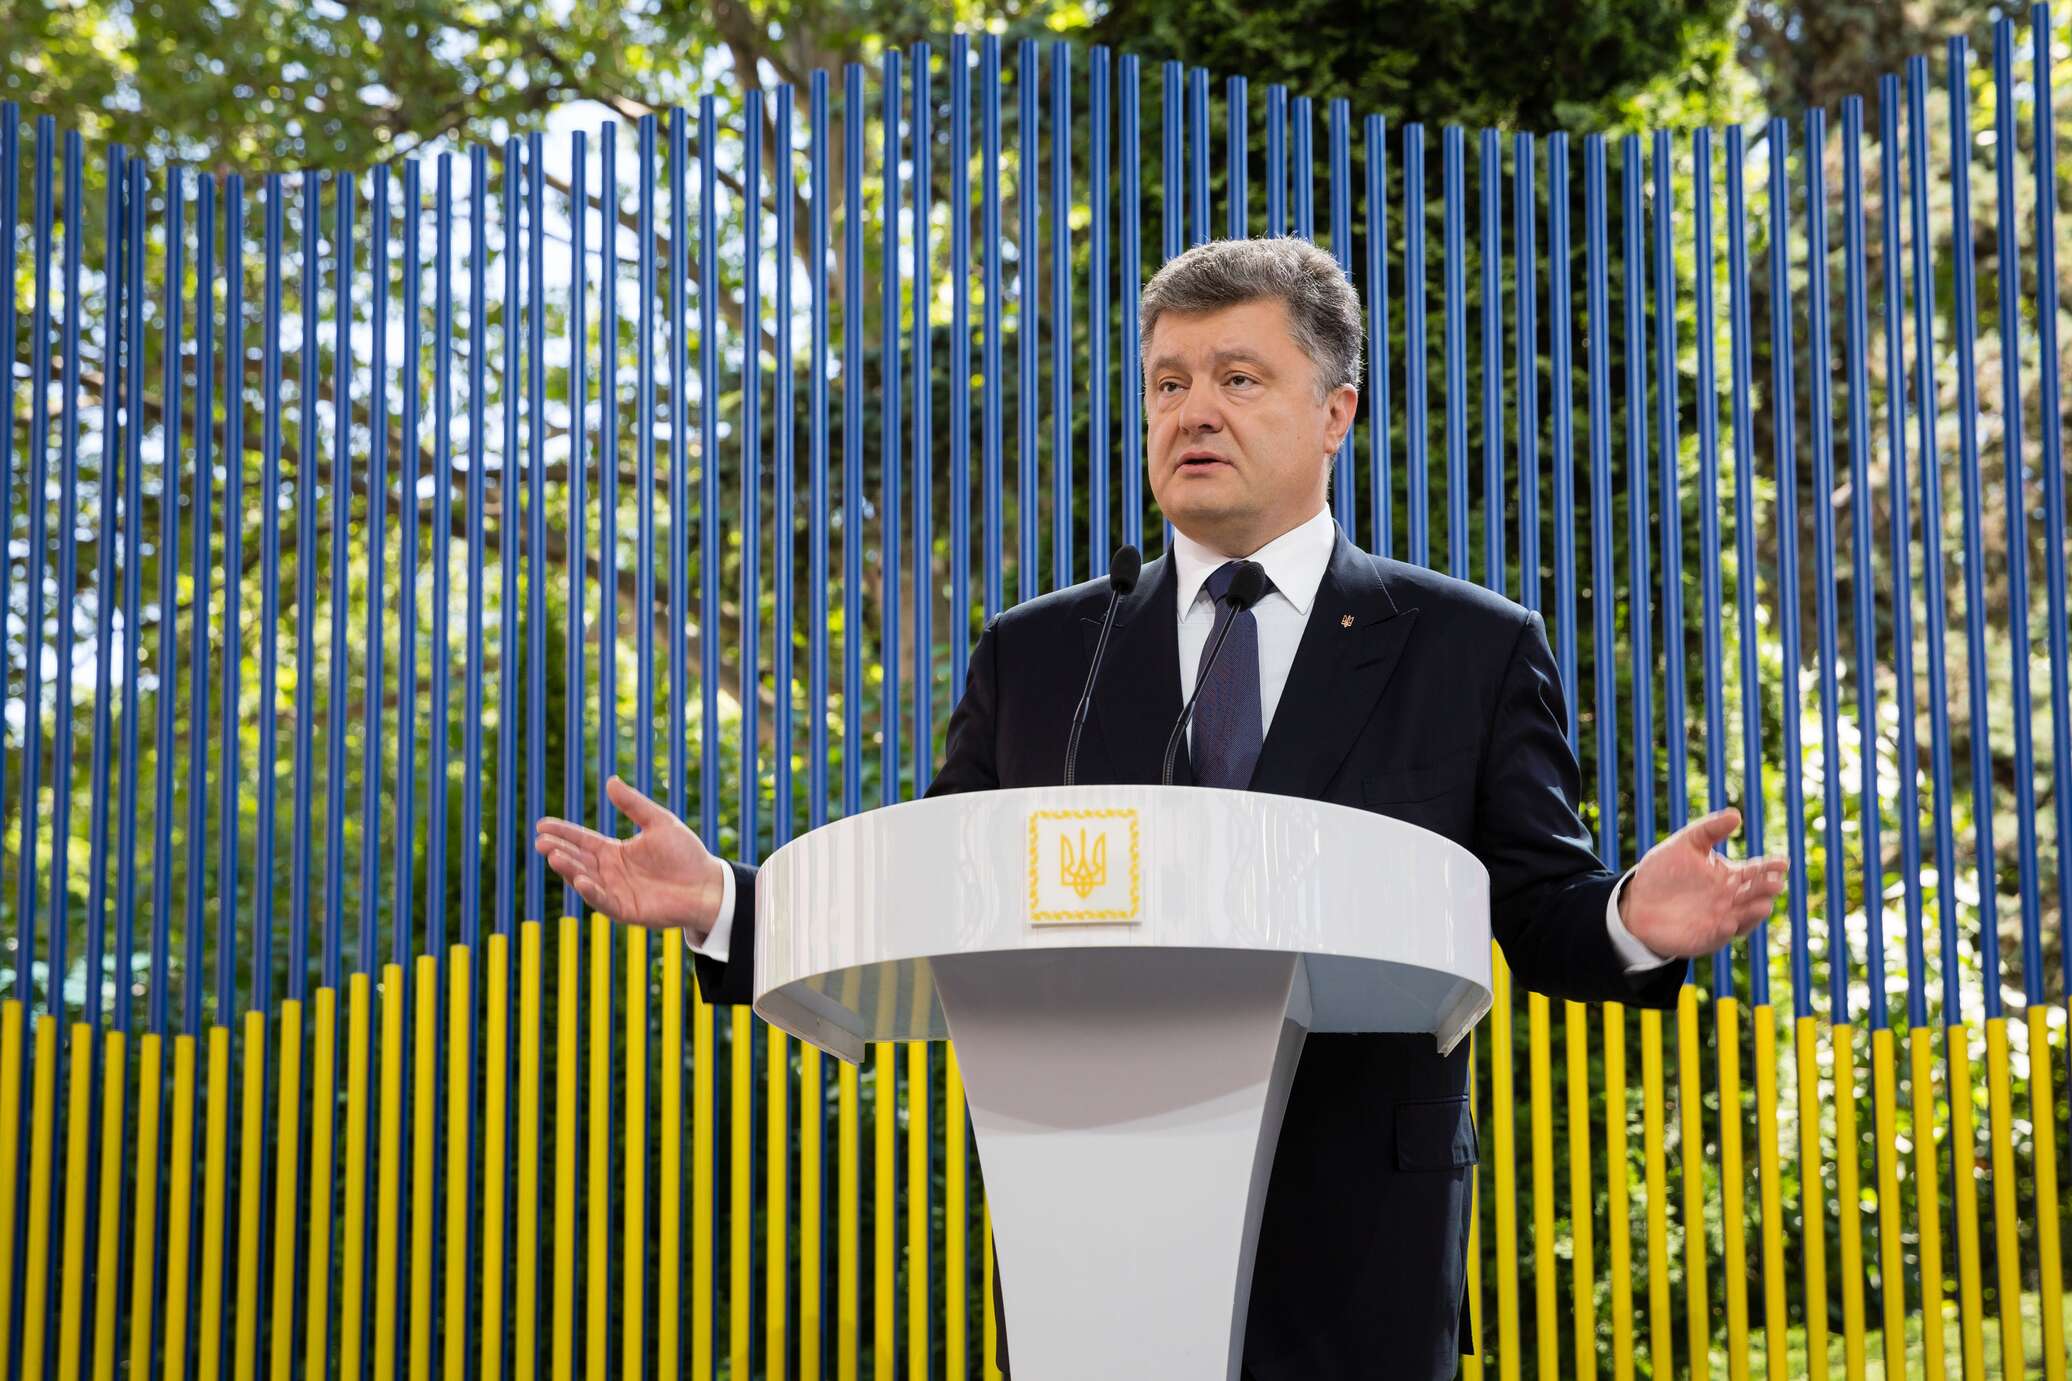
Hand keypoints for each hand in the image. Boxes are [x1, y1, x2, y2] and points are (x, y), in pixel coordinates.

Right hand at [532, 774, 727, 936]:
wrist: (708, 885)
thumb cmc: (686, 854)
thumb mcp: (659, 822)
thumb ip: (634, 805)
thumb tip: (611, 781)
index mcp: (615, 852)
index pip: (582, 840)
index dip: (562, 832)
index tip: (541, 824)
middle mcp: (610, 872)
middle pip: (578, 859)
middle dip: (558, 850)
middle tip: (540, 841)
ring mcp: (616, 892)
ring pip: (585, 879)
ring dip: (568, 869)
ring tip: (553, 856)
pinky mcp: (626, 910)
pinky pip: (604, 901)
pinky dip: (591, 892)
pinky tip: (581, 880)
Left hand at [1618, 807, 1789, 959]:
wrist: (1636, 902)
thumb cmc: (1664, 872)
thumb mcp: (1685, 844)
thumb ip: (1709, 830)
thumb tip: (1736, 815)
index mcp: (1729, 876)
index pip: (1755, 871)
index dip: (1771, 867)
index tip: (1782, 862)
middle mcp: (1731, 899)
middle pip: (1756, 894)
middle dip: (1767, 889)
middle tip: (1774, 883)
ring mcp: (1721, 919)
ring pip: (1746, 917)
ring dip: (1755, 912)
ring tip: (1763, 905)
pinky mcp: (1707, 937)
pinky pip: (1721, 935)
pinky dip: (1727, 930)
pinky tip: (1730, 922)